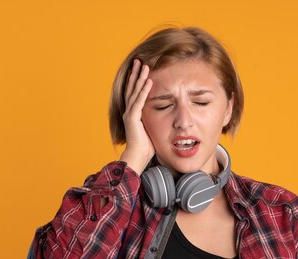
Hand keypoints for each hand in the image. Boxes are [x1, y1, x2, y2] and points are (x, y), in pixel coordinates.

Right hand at [119, 59, 154, 174]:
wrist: (138, 157)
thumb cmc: (146, 147)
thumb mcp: (153, 129)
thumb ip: (156, 120)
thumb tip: (167, 117)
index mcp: (134, 113)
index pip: (135, 93)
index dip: (137, 80)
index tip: (142, 69)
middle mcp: (130, 111)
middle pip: (132, 88)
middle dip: (136, 74)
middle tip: (139, 61)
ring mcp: (130, 114)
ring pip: (135, 92)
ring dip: (140, 78)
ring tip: (144, 66)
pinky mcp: (133, 118)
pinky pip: (139, 101)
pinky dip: (144, 91)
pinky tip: (148, 81)